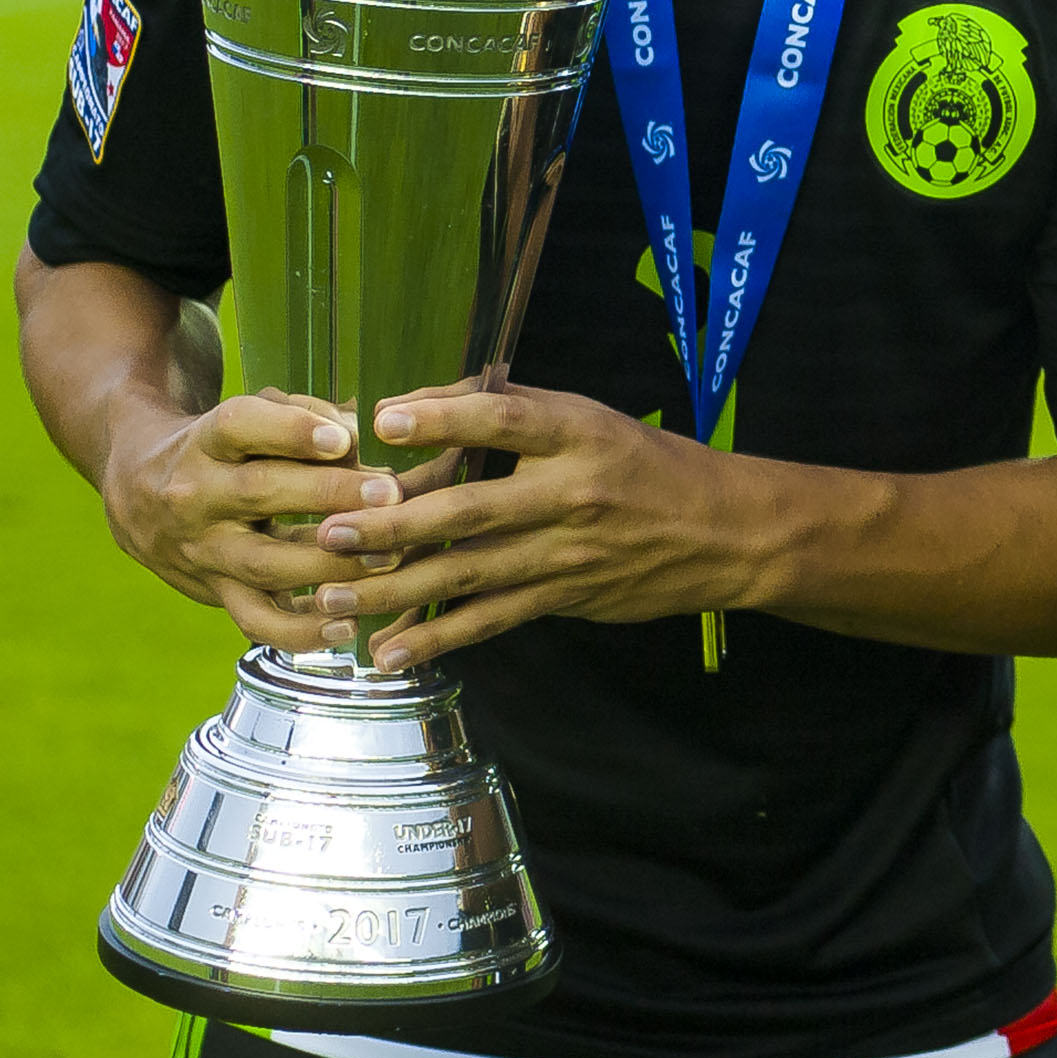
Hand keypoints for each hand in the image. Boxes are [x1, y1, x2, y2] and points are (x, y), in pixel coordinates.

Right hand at [98, 387, 385, 654]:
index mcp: (205, 442)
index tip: (343, 439)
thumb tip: (359, 436)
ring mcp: (203, 551)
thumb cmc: (227, 448)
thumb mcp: (252, 420)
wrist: (141, 493)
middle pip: (258, 492)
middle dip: (330, 494)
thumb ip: (306, 417)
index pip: (238, 426)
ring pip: (264, 563)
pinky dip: (301, 631)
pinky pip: (255, 620)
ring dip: (331, 564)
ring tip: (387, 557)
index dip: (291, 431)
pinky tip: (348, 626)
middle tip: (391, 494)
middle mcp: (195, 496)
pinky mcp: (215, 592)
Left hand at [291, 383, 766, 666]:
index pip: (505, 420)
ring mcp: (567, 551)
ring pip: (468, 573)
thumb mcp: (591, 421)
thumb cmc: (647, 465)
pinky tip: (390, 654)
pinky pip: (491, 620)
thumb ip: (508, 412)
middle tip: (329, 532)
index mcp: (578, 434)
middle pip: (470, 509)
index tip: (383, 419)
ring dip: (395, 589)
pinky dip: (438, 639)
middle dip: (393, 524)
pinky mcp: (565, 596)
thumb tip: (414, 403)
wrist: (727, 532)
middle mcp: (571, 492)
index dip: (444, 418)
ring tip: (332, 599)